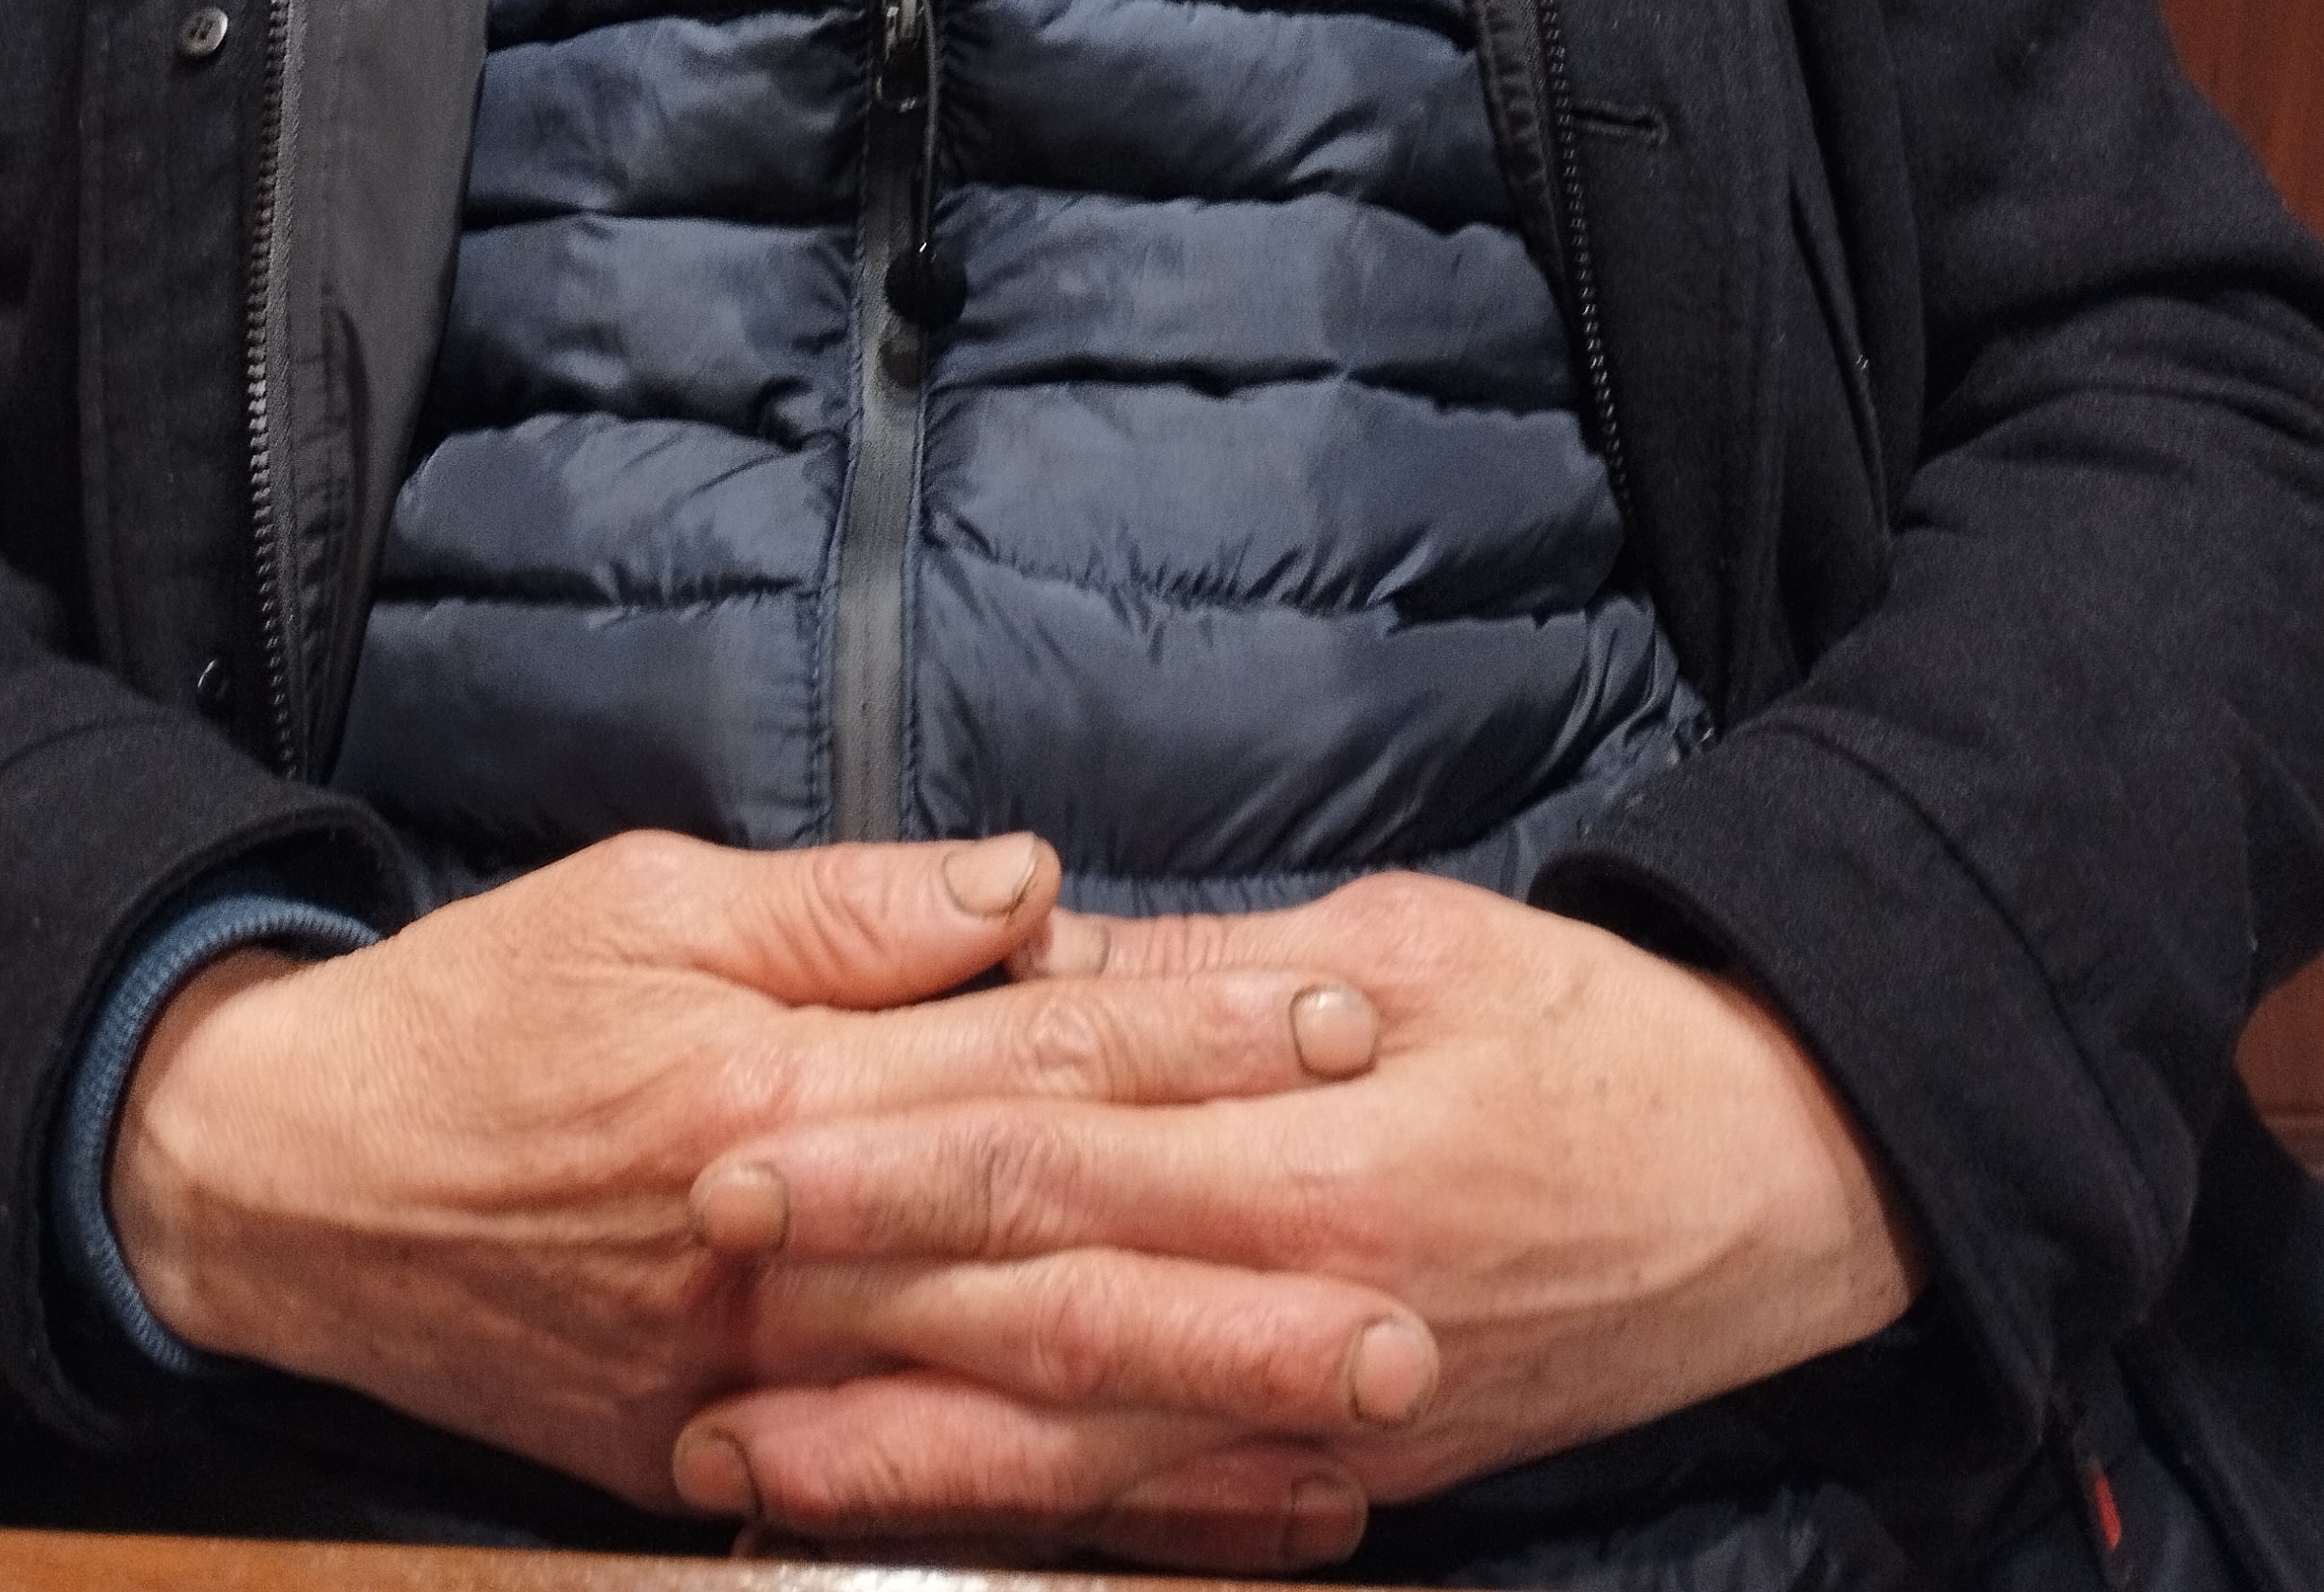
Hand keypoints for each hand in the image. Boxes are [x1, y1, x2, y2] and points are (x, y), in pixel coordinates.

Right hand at [110, 827, 1433, 1555]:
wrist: (287, 1184)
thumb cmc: (476, 1008)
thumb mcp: (642, 896)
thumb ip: (846, 905)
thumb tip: (1029, 885)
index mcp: (772, 1080)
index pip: (1026, 1056)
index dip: (1189, 1042)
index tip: (1338, 1026)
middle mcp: (781, 1251)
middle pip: (1046, 1269)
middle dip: (1238, 1285)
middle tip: (1415, 1301)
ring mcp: (750, 1389)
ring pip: (1005, 1420)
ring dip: (1189, 1438)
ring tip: (1353, 1445)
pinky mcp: (711, 1473)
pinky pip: (914, 1513)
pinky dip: (1063, 1535)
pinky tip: (1188, 1539)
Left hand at [685, 870, 1926, 1542]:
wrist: (1791, 1178)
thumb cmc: (1593, 1026)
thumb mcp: (1408, 941)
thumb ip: (1208, 977)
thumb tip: (1030, 964)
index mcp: (1313, 1142)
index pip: (1051, 1151)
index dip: (886, 1155)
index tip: (741, 1149)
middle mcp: (1312, 1300)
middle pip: (1040, 1318)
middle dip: (850, 1320)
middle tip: (682, 1316)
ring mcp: (1340, 1416)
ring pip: (1084, 1458)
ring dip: (903, 1463)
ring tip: (738, 1464)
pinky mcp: (1371, 1474)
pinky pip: (1182, 1519)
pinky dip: (1047, 1533)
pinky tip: (934, 1532)